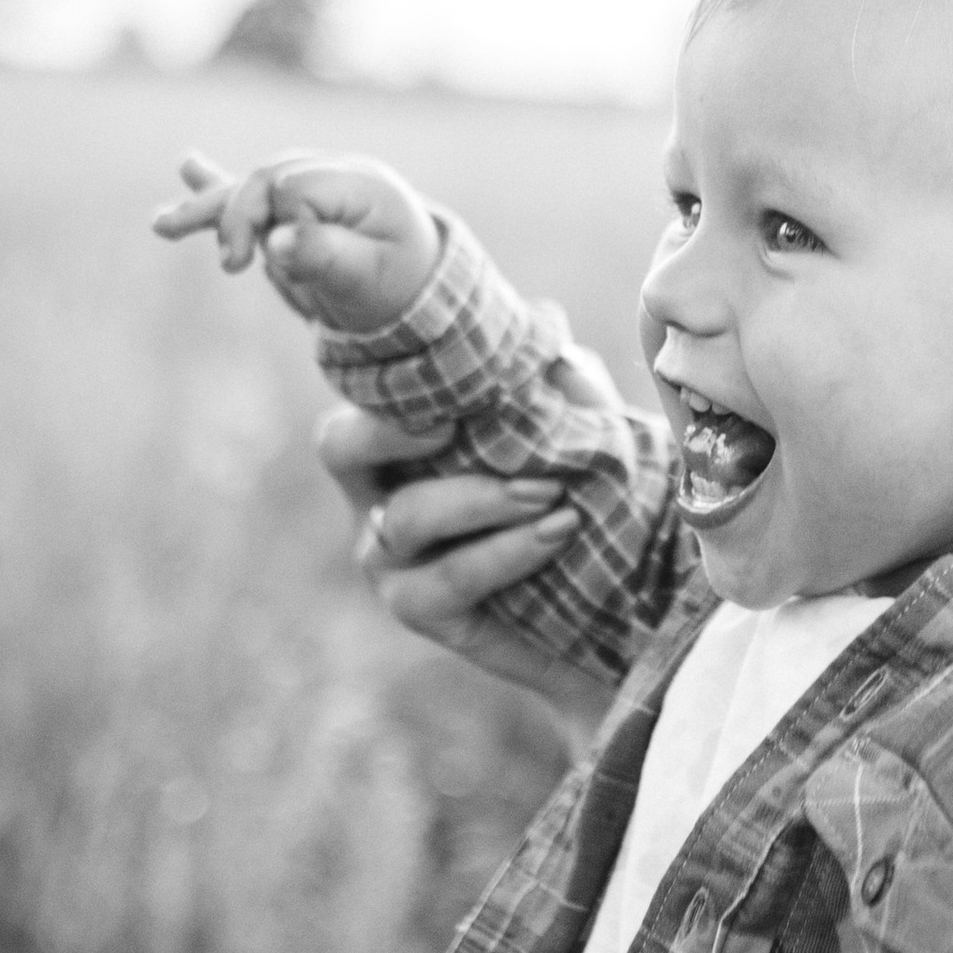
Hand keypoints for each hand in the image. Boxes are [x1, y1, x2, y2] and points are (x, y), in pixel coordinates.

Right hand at [151, 148, 441, 333]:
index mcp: (358, 182)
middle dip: (237, 218)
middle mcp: (330, 174)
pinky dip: (216, 192)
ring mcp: (308, 186)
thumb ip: (326, 255)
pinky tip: (188, 166)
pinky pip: (248, 194)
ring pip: (248, 186)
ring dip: (207, 206)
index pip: (295, 188)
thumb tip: (275, 242)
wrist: (417, 284)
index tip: (285, 267)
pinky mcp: (291, 207)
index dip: (281, 225)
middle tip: (230, 265)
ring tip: (162, 225)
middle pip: (264, 179)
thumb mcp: (369, 276)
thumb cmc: (398, 281)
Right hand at [318, 406, 611, 729]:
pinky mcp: (423, 613)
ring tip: (551, 493)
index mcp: (398, 444)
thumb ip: (564, 389)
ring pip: (402, 518)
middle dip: (392, 432)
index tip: (444, 393)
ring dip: (481, 498)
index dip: (380, 391)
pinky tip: (558, 530)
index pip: (359, 398)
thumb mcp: (579, 434)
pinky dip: (506, 551)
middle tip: (459, 426)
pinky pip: (448, 579)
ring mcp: (390, 562)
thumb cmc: (579, 501)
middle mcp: (377, 498)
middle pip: (341, 448)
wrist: (610, 613)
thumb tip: (553, 339)